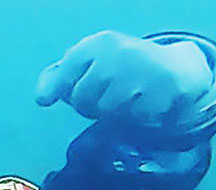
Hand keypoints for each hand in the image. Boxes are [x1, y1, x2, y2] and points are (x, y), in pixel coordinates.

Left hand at [35, 31, 211, 126]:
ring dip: (113, 114)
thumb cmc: (121, 70)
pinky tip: (144, 104)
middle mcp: (118, 53)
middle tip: (105, 97)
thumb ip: (61, 77)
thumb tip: (41, 98)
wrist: (174, 69)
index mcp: (99, 44)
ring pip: (107, 112)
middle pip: (81, 99)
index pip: (67, 69)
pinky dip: (136, 119)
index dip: (54, 87)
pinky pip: (133, 120)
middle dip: (88, 106)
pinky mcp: (162, 90)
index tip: (43, 100)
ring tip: (126, 99)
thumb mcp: (92, 63)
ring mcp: (141, 71)